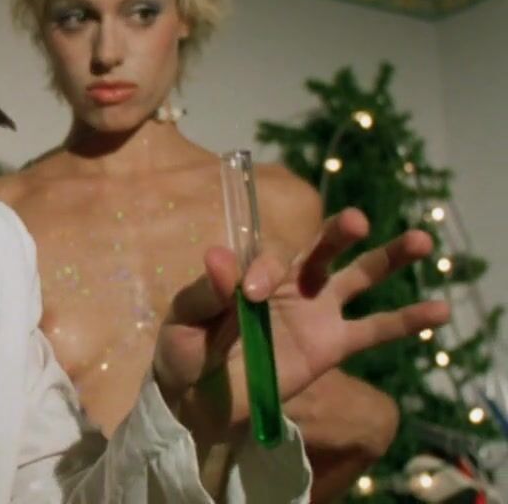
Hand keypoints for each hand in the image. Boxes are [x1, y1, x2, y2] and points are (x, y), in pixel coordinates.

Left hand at [154, 209, 448, 437]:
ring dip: (387, 259)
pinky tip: (439, 309)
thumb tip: (218, 256)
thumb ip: (204, 294)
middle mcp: (287, 284)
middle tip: (355, 221)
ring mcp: (314, 312)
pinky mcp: (332, 345)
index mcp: (248, 272)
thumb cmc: (184, 354)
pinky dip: (407, 320)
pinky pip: (374, 330)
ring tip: (419, 241)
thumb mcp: (184, 324)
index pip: (267, 260)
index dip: (263, 272)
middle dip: (337, 233)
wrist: (198, 401)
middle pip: (319, 249)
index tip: (250, 296)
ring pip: (356, 278)